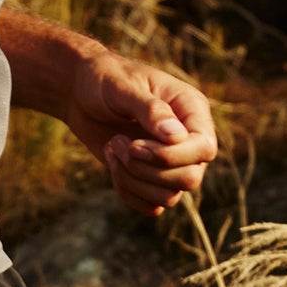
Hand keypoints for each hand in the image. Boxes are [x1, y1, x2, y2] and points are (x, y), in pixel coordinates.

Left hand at [59, 49, 216, 215]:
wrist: (82, 92)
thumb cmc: (105, 80)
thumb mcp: (124, 87)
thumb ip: (151, 110)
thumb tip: (176, 136)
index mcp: (191, 110)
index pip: (204, 148)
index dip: (172, 156)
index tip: (135, 144)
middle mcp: (188, 140)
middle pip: (190, 178)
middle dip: (147, 170)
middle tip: (117, 142)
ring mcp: (172, 162)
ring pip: (169, 196)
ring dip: (133, 180)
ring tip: (112, 147)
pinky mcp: (152, 179)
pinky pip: (152, 206)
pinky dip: (127, 192)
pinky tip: (112, 163)